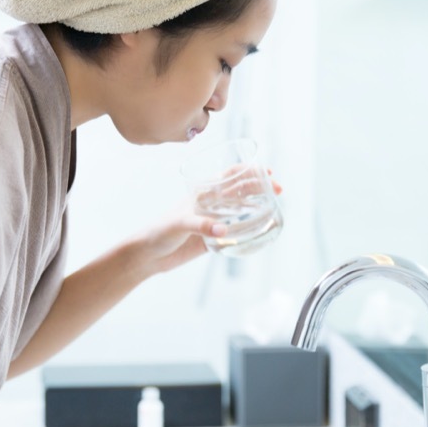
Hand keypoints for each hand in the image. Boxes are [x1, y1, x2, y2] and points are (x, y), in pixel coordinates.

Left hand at [136, 172, 283, 275]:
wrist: (149, 255)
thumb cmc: (159, 232)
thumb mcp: (179, 224)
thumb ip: (200, 225)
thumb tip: (224, 230)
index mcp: (202, 193)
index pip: (229, 176)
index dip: (248, 171)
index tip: (267, 172)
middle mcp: (210, 205)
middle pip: (240, 190)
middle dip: (260, 186)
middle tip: (278, 189)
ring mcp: (213, 221)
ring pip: (241, 209)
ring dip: (257, 205)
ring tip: (275, 206)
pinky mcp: (213, 239)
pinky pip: (236, 232)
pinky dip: (249, 229)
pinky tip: (261, 230)